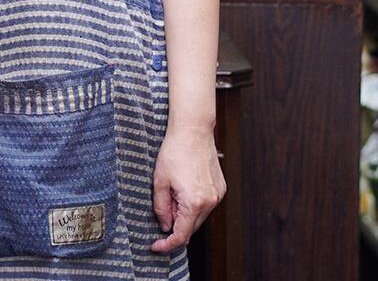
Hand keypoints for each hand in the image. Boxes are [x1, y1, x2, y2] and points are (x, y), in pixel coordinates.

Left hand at [149, 124, 224, 252]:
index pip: (181, 235)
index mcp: (194, 203)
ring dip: (184, 214)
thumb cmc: (174, 152)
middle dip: (174, 224)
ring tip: (173, 191)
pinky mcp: (220, 189)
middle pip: (190, 228)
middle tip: (162, 205)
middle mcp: (210, 202)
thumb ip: (161, 208)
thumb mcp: (159, 181)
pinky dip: (194, 205)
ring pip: (198, 217)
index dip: (167, 244)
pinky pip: (206, 205)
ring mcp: (217, 196)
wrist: (193, 131)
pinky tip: (184, 188)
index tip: (156, 246)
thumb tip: (165, 225)